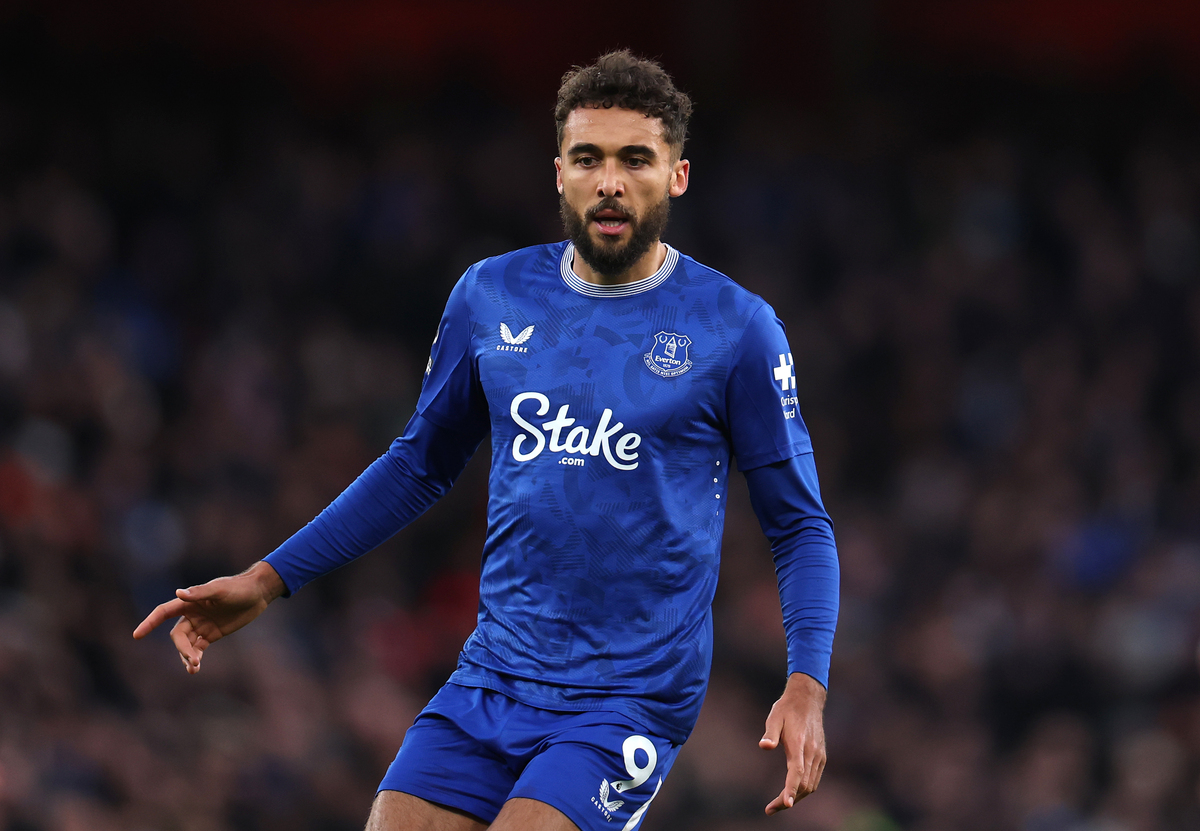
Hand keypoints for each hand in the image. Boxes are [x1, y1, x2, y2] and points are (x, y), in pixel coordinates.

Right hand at [132, 561, 285, 673]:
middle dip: (182, 649)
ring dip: (186, 656)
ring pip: (186, 645)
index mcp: (189, 602)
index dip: (150, 623)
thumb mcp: (220, 590)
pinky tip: (195, 668)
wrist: (257, 594)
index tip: (137, 635)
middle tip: (193, 660)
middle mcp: (191, 614)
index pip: (163, 612)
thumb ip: (200, 593)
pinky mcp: (211, 634)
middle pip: (177, 635)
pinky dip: (195, 658)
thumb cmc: (238, 588)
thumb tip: (179, 593)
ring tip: (193, 668)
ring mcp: (200, 625)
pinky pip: (197, 648)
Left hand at [759, 671, 826, 814]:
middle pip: (804, 784)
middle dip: (788, 800)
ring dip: (797, 797)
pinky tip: (793, 792)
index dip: (791, 789)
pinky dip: (805, 789)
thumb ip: (770, 733)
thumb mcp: (774, 716)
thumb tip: (763, 746)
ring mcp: (819, 755)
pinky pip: (815, 779)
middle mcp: (812, 752)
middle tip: (770, 809)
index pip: (797, 772)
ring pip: (811, 785)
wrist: (808, 699)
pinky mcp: (821, 756)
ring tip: (779, 805)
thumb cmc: (787, 709)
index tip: (785, 804)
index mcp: (799, 744)